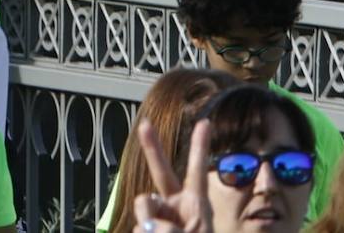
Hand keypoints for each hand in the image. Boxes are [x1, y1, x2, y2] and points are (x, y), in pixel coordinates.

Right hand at [132, 118, 212, 232]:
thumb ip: (168, 225)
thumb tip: (146, 222)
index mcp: (194, 206)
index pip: (196, 171)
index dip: (199, 146)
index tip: (205, 122)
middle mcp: (174, 207)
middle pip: (162, 173)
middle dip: (154, 148)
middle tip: (146, 124)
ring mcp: (158, 218)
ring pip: (143, 206)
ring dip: (151, 224)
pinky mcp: (145, 228)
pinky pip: (138, 225)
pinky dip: (144, 232)